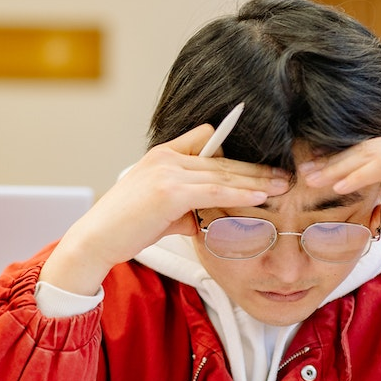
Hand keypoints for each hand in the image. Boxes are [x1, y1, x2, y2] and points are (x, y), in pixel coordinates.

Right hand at [40, 124, 290, 295]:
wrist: (95, 240)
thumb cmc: (125, 229)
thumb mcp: (161, 213)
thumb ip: (187, 209)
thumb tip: (208, 220)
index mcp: (163, 155)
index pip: (207, 140)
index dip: (234, 153)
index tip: (260, 164)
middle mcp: (166, 157)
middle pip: (222, 159)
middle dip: (256, 168)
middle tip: (284, 174)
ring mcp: (168, 171)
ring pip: (223, 174)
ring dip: (256, 180)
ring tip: (282, 185)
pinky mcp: (171, 191)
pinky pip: (215, 190)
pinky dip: (241, 194)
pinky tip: (261, 197)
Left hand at [298, 130, 380, 273]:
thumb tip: (360, 218)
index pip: (367, 149)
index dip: (338, 160)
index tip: (312, 172)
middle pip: (365, 148)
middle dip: (332, 162)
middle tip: (304, 174)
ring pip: (370, 154)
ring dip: (339, 168)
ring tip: (314, 181)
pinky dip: (359, 176)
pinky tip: (339, 186)